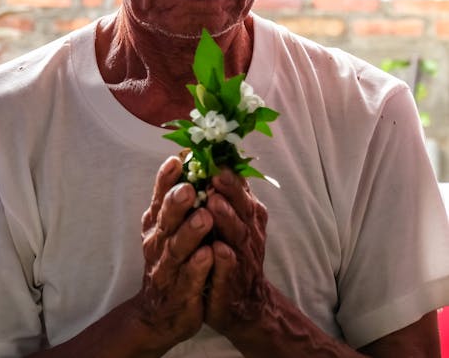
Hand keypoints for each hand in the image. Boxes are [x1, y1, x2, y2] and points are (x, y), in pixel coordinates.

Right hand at [137, 156, 212, 351]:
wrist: (161, 314)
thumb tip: (190, 157)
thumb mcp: (170, 226)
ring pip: (177, 248)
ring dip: (190, 232)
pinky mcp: (181, 293)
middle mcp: (158, 242)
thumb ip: (177, 197)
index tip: (177, 159)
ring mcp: (167, 269)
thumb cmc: (171, 259)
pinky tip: (208, 255)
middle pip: (166, 219)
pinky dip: (197, 267)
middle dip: (177, 202)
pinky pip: (189, 279)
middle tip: (190, 188)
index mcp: (157, 223)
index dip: (166, 179)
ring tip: (204, 217)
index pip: (160, 196)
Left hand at [204, 168, 270, 337]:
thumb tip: (217, 157)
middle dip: (230, 192)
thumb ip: (230, 193)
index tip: (216, 157)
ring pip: (236, 236)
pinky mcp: (231, 284)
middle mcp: (248, 233)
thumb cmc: (233, 252)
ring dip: (226, 219)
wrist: (245, 305)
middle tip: (215, 175)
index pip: (241, 189)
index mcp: (247, 215)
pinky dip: (225, 261)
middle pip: (242, 208)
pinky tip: (218, 251)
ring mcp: (242, 258)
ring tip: (212, 204)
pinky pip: (229, 271)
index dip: (230, 174)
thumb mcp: (236, 220)